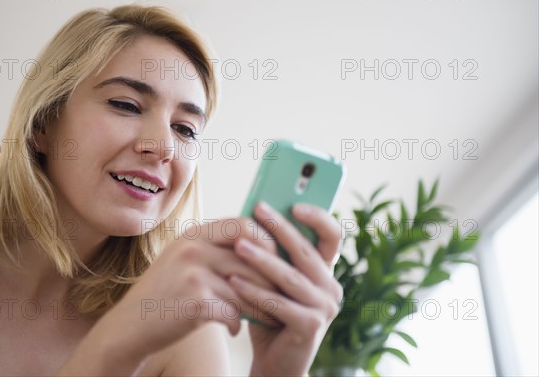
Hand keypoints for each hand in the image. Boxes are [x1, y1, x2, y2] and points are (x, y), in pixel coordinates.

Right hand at [89, 218, 279, 365]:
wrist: (129, 325)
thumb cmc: (165, 294)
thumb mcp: (184, 259)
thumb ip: (215, 249)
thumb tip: (261, 247)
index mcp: (195, 233)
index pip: (245, 224)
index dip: (266, 242)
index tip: (274, 261)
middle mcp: (194, 247)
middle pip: (253, 258)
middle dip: (271, 280)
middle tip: (279, 295)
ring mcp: (193, 273)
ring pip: (247, 288)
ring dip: (260, 306)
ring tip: (265, 317)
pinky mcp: (195, 301)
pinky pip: (233, 312)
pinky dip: (236, 324)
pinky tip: (233, 330)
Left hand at [229, 202, 343, 375]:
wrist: (275, 362)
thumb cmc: (270, 313)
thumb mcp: (274, 280)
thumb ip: (273, 254)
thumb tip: (250, 215)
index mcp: (324, 271)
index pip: (332, 236)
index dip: (318, 217)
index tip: (294, 204)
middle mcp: (331, 287)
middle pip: (306, 251)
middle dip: (280, 228)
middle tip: (257, 210)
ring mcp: (324, 308)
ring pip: (290, 277)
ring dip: (262, 259)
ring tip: (238, 245)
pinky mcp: (311, 327)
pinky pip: (278, 304)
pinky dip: (254, 292)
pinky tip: (233, 282)